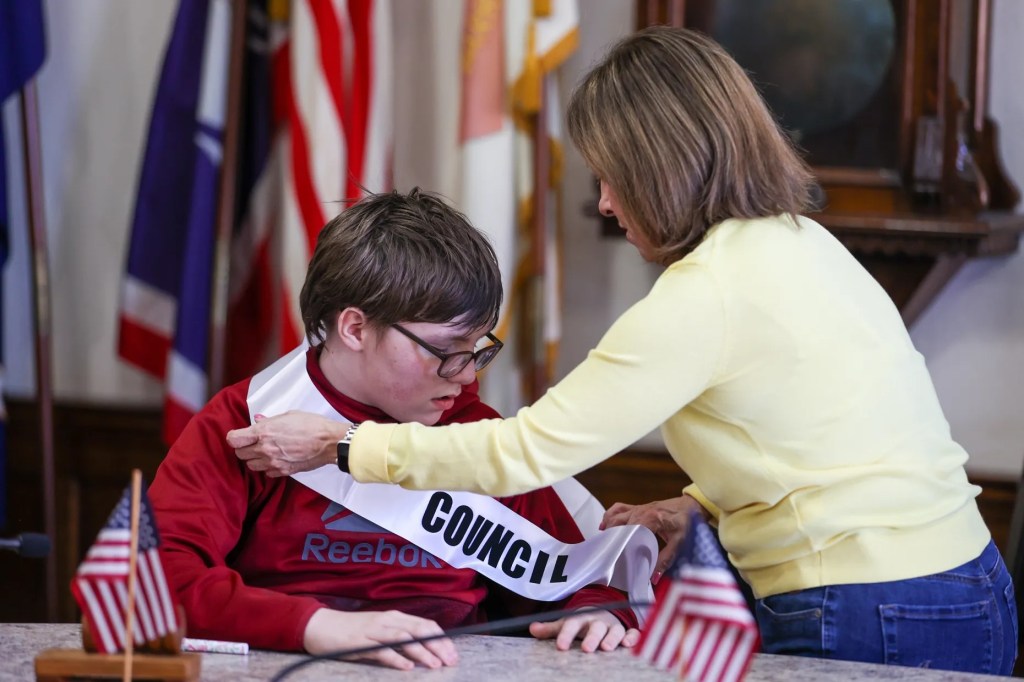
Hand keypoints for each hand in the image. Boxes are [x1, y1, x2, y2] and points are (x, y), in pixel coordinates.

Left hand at [226, 411, 348, 477]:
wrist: (329, 442)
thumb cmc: (312, 425)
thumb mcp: (289, 416)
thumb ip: (269, 421)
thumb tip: (258, 421)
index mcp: (264, 432)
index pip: (234, 439)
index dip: (234, 437)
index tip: (239, 436)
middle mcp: (265, 449)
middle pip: (240, 454)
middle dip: (245, 448)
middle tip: (254, 442)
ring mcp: (273, 462)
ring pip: (251, 466)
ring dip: (255, 458)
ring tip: (266, 451)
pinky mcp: (283, 472)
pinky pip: (266, 472)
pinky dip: (268, 467)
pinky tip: (277, 458)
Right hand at [302, 608, 458, 670]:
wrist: (319, 625)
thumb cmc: (352, 630)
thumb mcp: (379, 630)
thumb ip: (399, 636)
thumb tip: (423, 650)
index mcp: (394, 617)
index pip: (426, 624)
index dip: (442, 638)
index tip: (453, 654)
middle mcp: (387, 620)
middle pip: (419, 630)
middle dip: (438, 645)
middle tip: (450, 661)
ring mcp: (373, 630)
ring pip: (404, 638)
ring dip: (422, 651)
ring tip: (434, 665)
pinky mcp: (359, 642)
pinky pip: (381, 650)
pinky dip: (396, 658)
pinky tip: (407, 667)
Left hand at [528, 610, 639, 652]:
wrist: (603, 613)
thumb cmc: (582, 624)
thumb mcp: (566, 624)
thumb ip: (551, 629)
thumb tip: (532, 629)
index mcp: (581, 618)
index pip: (572, 624)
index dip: (566, 635)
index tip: (561, 646)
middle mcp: (598, 621)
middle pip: (595, 627)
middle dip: (592, 637)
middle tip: (586, 648)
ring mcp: (613, 626)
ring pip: (615, 630)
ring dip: (612, 638)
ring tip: (607, 648)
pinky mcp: (626, 632)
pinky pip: (632, 633)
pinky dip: (632, 637)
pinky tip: (628, 644)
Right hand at [600, 494, 706, 582]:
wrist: (693, 505)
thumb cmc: (688, 522)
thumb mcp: (680, 543)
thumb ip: (666, 560)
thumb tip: (653, 578)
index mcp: (652, 518)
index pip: (631, 529)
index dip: (623, 542)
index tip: (617, 556)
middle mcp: (642, 510)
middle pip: (619, 522)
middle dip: (612, 537)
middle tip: (609, 554)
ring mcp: (639, 508)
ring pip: (616, 514)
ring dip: (609, 527)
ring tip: (605, 542)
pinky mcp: (639, 507)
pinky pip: (619, 508)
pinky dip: (610, 515)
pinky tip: (604, 525)